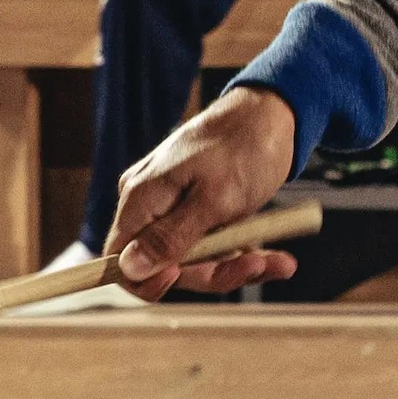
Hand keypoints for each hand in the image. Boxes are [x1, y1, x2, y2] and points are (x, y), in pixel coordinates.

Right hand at [101, 85, 302, 296]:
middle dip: (213, 273)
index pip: (118, 261)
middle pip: (165, 266)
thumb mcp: (214, 199)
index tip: (183, 279)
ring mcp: (175, 208)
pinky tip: (276, 257)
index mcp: (141, 199)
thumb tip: (128, 269)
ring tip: (279, 261)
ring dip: (237, 266)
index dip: (146, 283)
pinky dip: (244, 254)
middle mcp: (150, 205)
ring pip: (196, 261)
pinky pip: (214, 247)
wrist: (275, 115)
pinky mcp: (199, 211)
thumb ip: (171, 237)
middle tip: (257, 264)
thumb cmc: (244, 148)